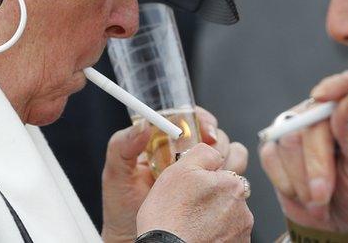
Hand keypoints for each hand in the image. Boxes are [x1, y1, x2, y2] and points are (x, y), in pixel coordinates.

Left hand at [101, 107, 247, 242]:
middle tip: (207, 158)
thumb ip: (122, 146)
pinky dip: (231, 179)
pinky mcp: (211, 189)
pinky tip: (215, 189)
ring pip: (228, 151)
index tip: (205, 131)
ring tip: (209, 177)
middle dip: (215, 142)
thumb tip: (144, 124)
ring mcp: (200, 172)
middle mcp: (184, 153)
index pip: (188, 117)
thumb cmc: (122, 209)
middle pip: (213, 133)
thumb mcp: (115, 175)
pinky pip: (232, 176)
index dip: (201, 119)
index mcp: (162, 141)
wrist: (136, 239)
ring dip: (226, 160)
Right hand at [136, 143, 253, 241]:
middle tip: (189, 208)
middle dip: (212, 198)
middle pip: (227, 195)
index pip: (224, 172)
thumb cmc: (169, 217)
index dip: (206, 179)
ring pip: (228, 216)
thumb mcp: (180, 169)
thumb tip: (215, 151)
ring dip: (214, 218)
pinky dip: (216, 236)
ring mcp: (241, 230)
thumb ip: (204, 153)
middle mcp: (243, 207)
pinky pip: (227, 235)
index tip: (194, 189)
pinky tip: (198, 236)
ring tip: (191, 224)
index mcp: (233, 183)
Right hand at [259, 71, 347, 231]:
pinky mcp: (276, 148)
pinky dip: (285, 180)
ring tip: (319, 202)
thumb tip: (344, 103)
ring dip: (302, 177)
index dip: (336, 86)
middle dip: (316, 161)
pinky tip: (301, 196)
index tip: (322, 97)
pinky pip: (270, 155)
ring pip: (289, 137)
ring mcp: (299, 129)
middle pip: (312, 118)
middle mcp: (328, 114)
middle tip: (323, 194)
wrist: (341, 229)